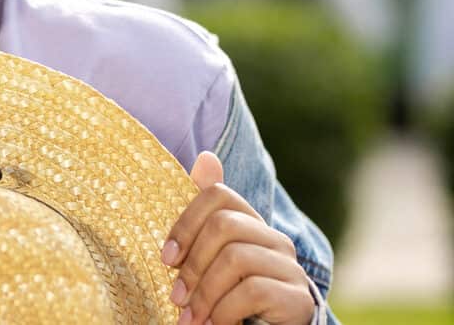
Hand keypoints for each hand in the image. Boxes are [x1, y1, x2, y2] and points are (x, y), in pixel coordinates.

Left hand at [161, 152, 314, 324]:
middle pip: (224, 225)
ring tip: (191, 318)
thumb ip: (204, 217)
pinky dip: (224, 311)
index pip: (218, 195)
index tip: (167, 259)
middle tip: (176, 297)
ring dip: (205, 294)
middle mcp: (275, 238)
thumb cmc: (231, 297)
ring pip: (236, 258)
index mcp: (250, 223)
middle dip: (193, 264)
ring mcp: (290, 266)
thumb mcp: (210, 259)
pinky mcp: (299, 297)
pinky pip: (253, 290)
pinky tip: (214, 324)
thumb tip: (206, 157)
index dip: (186, 222)